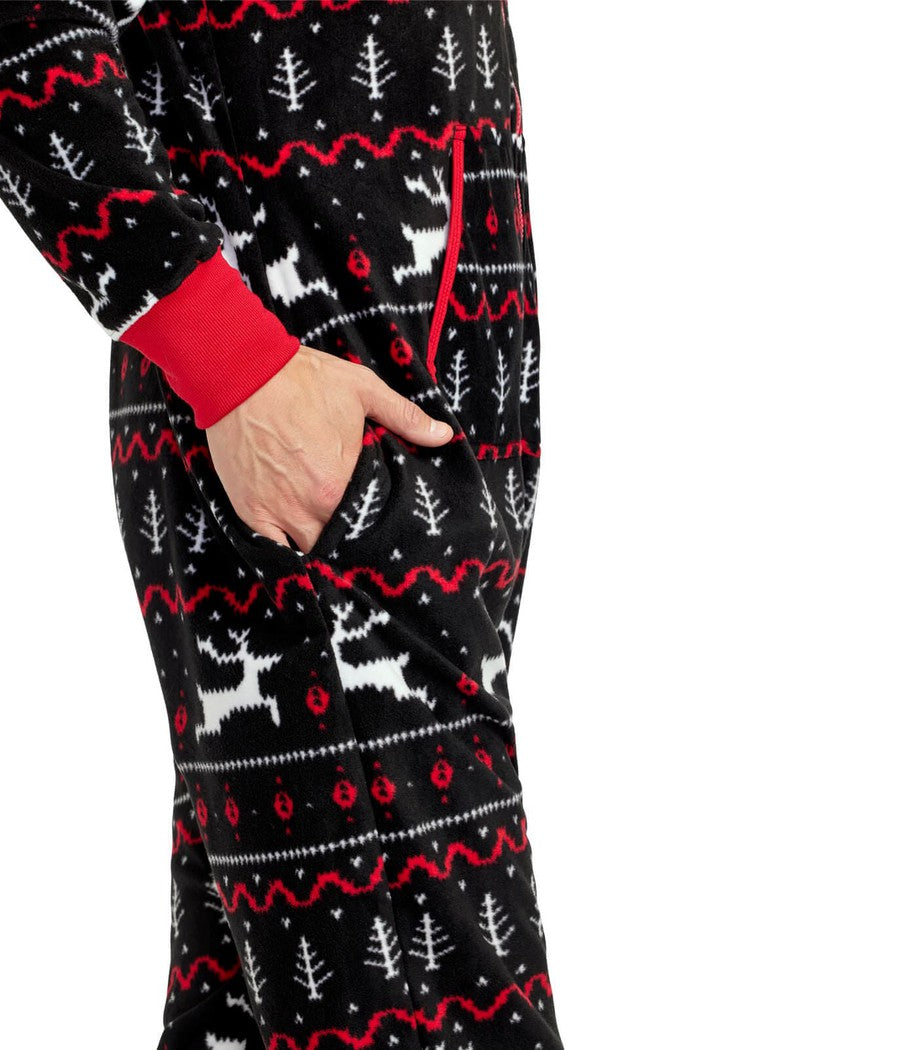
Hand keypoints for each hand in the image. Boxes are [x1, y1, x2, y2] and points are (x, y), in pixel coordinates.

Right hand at [204, 343, 453, 552]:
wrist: (240, 371)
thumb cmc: (303, 378)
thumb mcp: (363, 390)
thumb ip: (405, 417)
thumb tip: (444, 435)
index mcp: (342, 483)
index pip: (370, 523)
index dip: (376, 528)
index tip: (383, 528)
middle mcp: (311, 506)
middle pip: (339, 544)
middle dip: (351, 544)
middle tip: (360, 541)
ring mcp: (278, 512)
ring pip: (307, 551)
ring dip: (320, 551)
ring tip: (333, 551)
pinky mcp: (249, 510)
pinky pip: (269, 548)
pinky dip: (283, 554)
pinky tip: (296, 554)